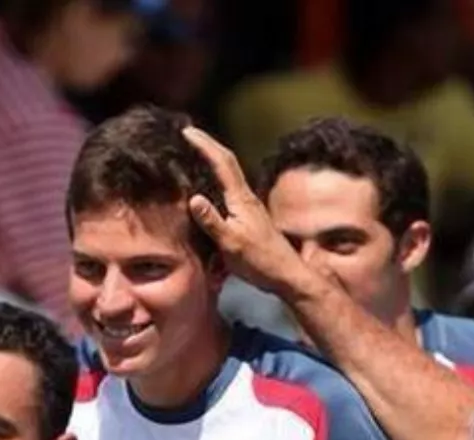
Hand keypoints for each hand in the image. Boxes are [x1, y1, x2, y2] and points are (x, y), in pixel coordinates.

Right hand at [180, 126, 314, 298]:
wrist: (286, 274)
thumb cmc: (259, 261)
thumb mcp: (231, 244)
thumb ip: (212, 222)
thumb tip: (194, 199)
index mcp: (241, 199)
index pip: (222, 163)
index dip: (205, 145)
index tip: (187, 131)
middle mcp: (246, 197)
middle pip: (227, 161)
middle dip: (208, 145)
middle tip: (190, 133)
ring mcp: (249, 206)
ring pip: (230, 173)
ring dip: (214, 158)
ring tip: (198, 151)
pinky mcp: (249, 216)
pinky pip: (230, 187)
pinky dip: (218, 176)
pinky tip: (212, 183)